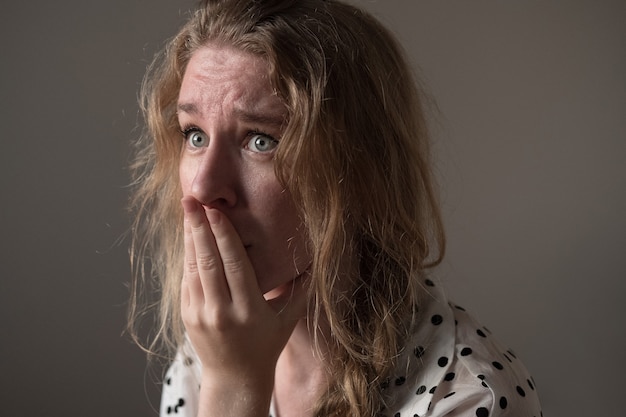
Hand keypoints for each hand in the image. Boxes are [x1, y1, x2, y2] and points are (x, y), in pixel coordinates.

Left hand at [180, 196, 306, 414]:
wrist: (234, 379)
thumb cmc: (265, 346)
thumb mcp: (287, 320)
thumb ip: (301, 291)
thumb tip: (317, 262)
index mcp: (248, 310)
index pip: (234, 265)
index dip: (223, 236)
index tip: (215, 211)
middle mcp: (221, 311)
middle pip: (208, 262)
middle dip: (199, 227)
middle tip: (192, 199)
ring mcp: (201, 314)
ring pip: (193, 267)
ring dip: (189, 236)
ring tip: (187, 209)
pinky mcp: (188, 315)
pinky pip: (186, 279)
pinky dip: (187, 255)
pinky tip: (188, 235)